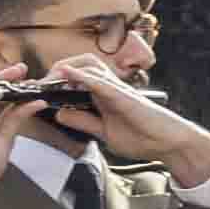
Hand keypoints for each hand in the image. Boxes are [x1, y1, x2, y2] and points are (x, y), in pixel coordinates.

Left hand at [45, 56, 209, 184]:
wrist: (171, 144)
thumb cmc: (145, 138)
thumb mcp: (104, 133)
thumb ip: (83, 122)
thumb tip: (60, 113)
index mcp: (104, 96)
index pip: (77, 78)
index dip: (56, 80)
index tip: (37, 90)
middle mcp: (110, 88)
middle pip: (81, 64)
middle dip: (58, 70)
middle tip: (42, 85)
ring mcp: (118, 90)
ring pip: (89, 66)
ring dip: (66, 69)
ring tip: (49, 79)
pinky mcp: (124, 96)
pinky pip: (99, 81)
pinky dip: (81, 75)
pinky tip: (65, 72)